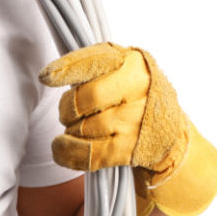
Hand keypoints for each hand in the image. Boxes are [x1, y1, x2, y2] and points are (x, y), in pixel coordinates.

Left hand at [37, 43, 216, 215]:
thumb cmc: (135, 94)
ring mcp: (134, 122)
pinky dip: (67, 152)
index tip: (46, 77)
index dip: (68, 69)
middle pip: (86, 98)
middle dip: (67, 107)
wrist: (169, 132)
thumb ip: (95, 64)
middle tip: (69, 112)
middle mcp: (138, 90)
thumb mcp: (124, 68)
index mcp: (133, 63)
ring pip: (84, 127)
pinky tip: (61, 146)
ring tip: (76, 127)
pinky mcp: (128, 150)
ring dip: (70, 130)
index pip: (96, 61)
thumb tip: (51, 74)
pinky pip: (87, 154)